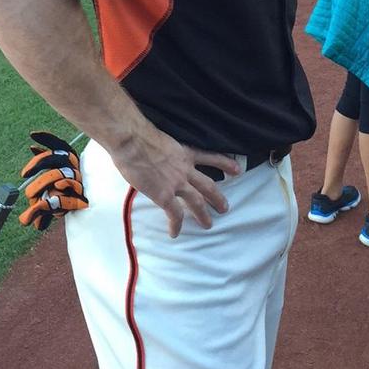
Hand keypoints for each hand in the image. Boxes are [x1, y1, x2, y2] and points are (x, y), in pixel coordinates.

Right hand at [106, 122, 239, 237]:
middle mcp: (184, 169)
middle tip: (225, 208)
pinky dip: (175, 225)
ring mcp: (176, 183)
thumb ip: (164, 151)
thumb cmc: (138, 135)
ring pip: (197, 201)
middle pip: (208, 185)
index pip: (210, 158)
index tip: (237, 169)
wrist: (131, 141)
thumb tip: (156, 156)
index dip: (224, 164)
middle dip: (217, 197)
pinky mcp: (164, 195)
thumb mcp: (160, 140)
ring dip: (203, 214)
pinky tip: (175, 233)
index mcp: (184, 153)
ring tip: (208, 224)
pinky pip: (174, 214)